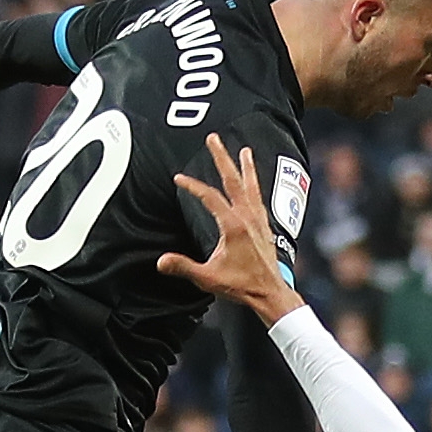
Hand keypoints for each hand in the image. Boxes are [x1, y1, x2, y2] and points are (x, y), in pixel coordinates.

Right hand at [158, 135, 302, 323]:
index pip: (209, 197)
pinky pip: (259, 197)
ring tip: (245, 150)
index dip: (192, 185)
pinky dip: (255, 184)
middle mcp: (247, 217)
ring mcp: (258, 220)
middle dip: (222, 157)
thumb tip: (161, 261)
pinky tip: (254, 182)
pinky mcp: (265, 226)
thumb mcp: (208, 277)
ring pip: (251, 185)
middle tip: (213, 138)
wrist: (270, 292)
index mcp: (233, 225)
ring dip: (246, 166)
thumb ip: (183, 267)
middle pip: (233, 180)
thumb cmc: (241, 285)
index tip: (178, 178)